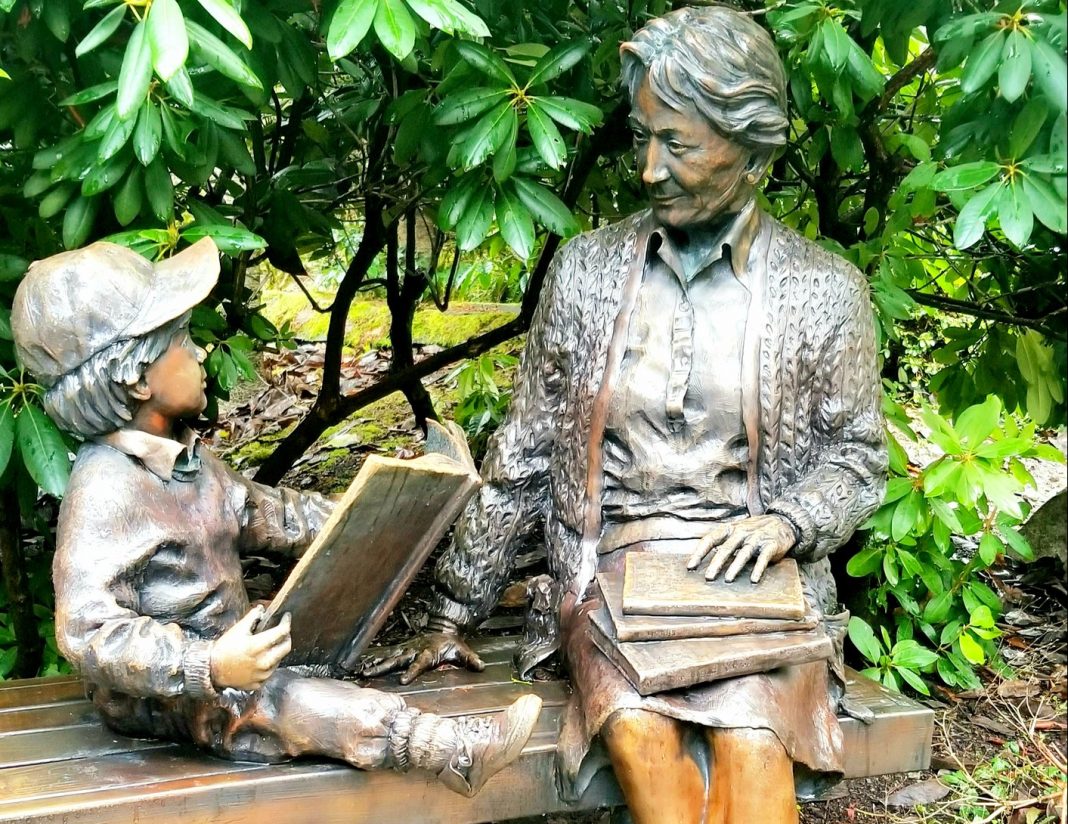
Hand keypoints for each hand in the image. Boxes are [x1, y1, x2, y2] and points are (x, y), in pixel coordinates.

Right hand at [210, 606, 291, 690]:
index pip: (282, 632)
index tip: (286, 617)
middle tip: (283, 631)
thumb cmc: (224, 649)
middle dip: (287, 637)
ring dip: (278, 651)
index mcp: (258, 646)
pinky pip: (270, 672)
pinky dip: (270, 664)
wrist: (212, 670)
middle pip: (286, 647)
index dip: (286, 622)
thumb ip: (252, 617)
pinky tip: (264, 659)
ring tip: (271, 645)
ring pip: (280, 660)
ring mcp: (262, 675)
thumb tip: (261, 609)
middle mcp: (263, 662)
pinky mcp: (259, 683)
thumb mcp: (237, 629)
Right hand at [359, 619, 483, 684]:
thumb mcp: (462, 650)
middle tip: (369, 675)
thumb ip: (470, 659)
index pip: (419, 663)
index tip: (403, 681)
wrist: (442, 627)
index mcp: (427, 653)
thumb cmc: (451, 643)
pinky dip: (375, 660)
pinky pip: (387, 655)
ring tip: (362, 673)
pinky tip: (364, 667)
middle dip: (383, 668)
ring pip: (388, 658)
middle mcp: (413, 651)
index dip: (412, 671)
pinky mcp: (401, 649)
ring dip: (376, 665)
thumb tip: (481, 667)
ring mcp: (406, 649)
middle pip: (396, 660)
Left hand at [685, 515, 796, 583]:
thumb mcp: (736, 531)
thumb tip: (702, 561)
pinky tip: (753, 579)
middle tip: (708, 578)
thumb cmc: (753, 531)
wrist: (782, 523)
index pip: (710, 539)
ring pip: (743, 553)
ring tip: (728, 580)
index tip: (690, 566)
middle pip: (726, 548)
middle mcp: (741, 532)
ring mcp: (756, 538)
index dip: (699, 553)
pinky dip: (758, 569)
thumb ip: (723, 543)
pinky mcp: (771, 545)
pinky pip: (763, 558)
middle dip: (716, 564)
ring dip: (735, 567)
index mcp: (729, 529)